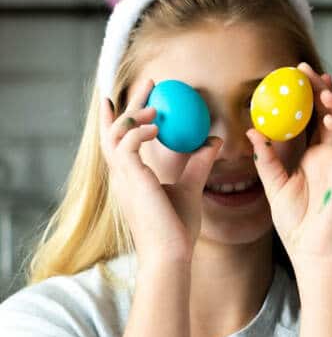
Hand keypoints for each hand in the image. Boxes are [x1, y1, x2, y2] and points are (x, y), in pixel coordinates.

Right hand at [100, 78, 222, 263]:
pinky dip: (140, 130)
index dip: (114, 118)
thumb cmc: (177, 229)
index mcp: (130, 178)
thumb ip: (198, 163)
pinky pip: (128, 144)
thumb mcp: (190, 187)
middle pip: (113, 131)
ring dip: (134, 114)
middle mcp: (122, 176)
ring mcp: (123, 178)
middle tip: (149, 82)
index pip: (116, 142)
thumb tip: (213, 141)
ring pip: (115, 134)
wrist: (171, 254)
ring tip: (156, 107)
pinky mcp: (131, 179)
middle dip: (128, 103)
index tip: (115, 98)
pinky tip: (158, 127)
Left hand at [246, 65, 331, 267]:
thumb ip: (266, 158)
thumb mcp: (273, 184)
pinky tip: (328, 118)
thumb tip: (252, 130)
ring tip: (321, 91)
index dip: (305, 95)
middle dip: (320, 88)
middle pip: (331, 111)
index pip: (311, 117)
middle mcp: (330, 153)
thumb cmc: (295, 223)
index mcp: (313, 154)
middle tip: (304, 70)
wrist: (311, 249)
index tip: (291, 76)